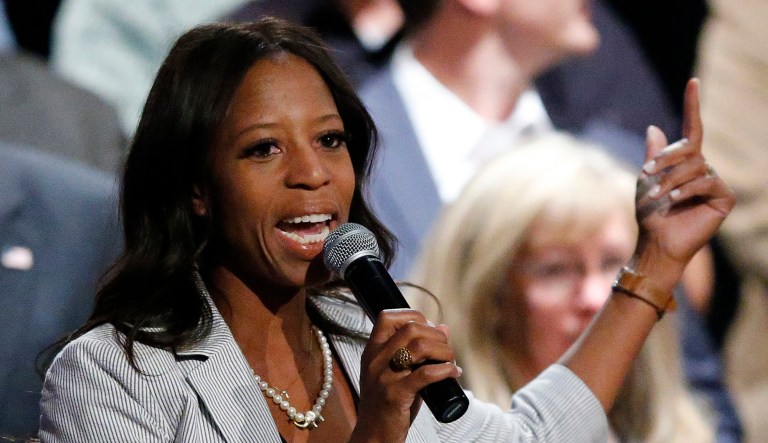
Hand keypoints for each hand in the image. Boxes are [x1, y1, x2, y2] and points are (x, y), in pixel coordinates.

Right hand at [350, 309, 459, 442]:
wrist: (374, 436)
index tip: (429, 330)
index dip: (414, 316)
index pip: (388, 317)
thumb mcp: (396, 373)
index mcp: (372, 351)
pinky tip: (454, 374)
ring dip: (444, 351)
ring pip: (420, 347)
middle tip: (446, 349)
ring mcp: (384, 377)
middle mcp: (375, 360)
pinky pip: (426, 374)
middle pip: (410, 328)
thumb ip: (417, 352)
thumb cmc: (388, 404)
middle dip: (436, 335)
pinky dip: (446, 370)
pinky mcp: (395, 395)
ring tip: (451, 361)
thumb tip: (444, 328)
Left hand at [633, 78, 734, 289]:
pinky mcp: (724, 199)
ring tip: (660, 196)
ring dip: (671, 179)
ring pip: (695, 166)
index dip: (692, 105)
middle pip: (689, 149)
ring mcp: (715, 184)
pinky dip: (687, 190)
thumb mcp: (646, 180)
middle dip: (665, 160)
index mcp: (686, 163)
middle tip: (647, 174)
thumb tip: (654, 127)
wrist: (656, 241)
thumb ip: (654, 155)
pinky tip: (675, 201)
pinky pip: (707, 182)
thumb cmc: (650, 214)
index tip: (692, 82)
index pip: (693, 129)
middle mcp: (703, 169)